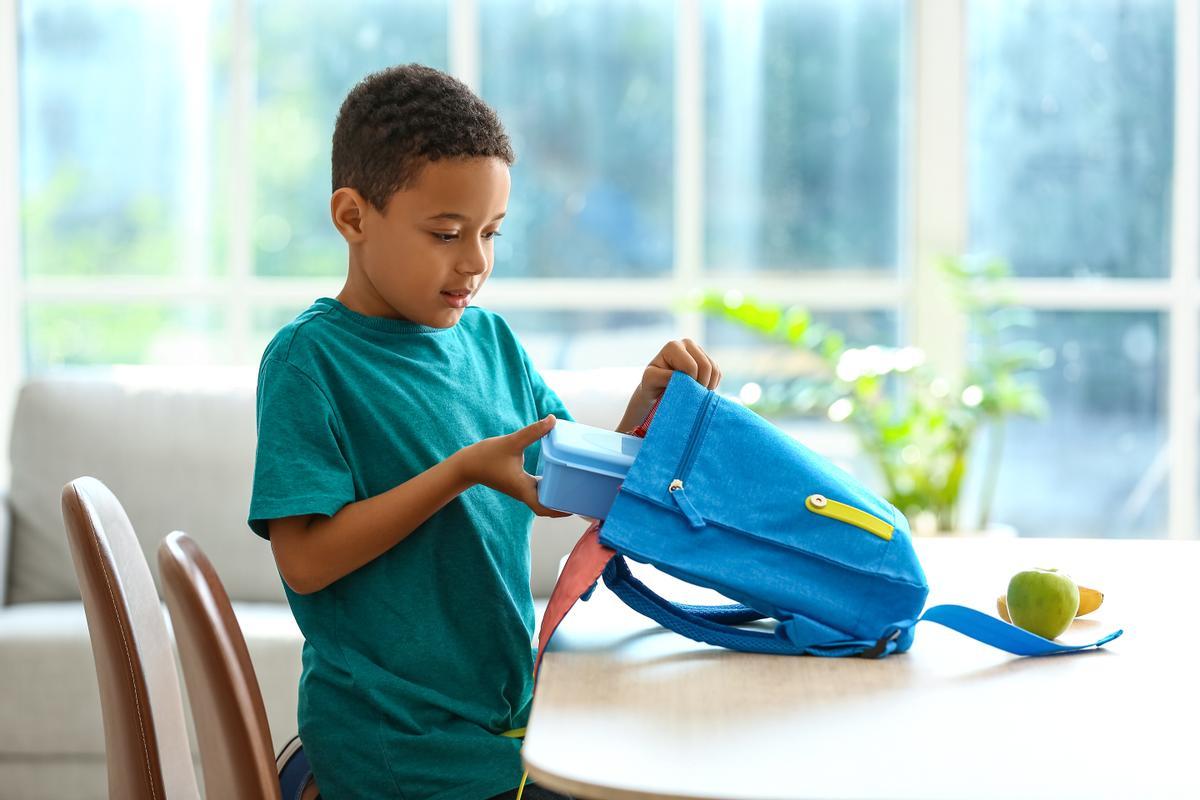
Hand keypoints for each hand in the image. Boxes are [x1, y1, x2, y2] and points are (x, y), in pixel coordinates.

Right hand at [456, 415, 570, 517]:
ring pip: (542, 498)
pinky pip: (537, 489)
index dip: (560, 511)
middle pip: (547, 505)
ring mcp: (520, 488)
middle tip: (580, 496)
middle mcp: (523, 492)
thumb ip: (532, 432)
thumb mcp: (511, 442)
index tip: (574, 507)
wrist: (467, 464)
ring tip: (573, 487)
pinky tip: (556, 474)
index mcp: (522, 488)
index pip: (543, 508)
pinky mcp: (518, 483)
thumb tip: (552, 420)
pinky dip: (548, 486)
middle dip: (563, 504)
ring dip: (556, 496)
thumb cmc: (485, 457)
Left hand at [617, 339, 721, 431]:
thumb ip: (663, 377)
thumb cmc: (652, 384)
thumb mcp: (650, 381)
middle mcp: (687, 343)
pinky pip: (718, 373)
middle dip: (701, 384)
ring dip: (707, 386)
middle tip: (691, 396)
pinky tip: (699, 390)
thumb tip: (682, 376)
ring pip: (714, 369)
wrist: (657, 388)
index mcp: (673, 346)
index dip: (690, 382)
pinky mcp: (707, 359)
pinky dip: (712, 384)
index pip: (691, 366)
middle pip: (706, 366)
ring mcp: (699, 350)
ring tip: (694, 394)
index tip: (681, 392)